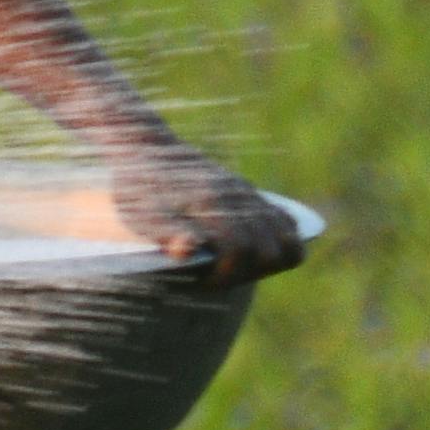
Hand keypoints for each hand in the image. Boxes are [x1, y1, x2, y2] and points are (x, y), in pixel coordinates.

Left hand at [102, 135, 302, 280]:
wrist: (149, 149)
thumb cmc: (139, 188)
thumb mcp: (141, 213)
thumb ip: (166, 232)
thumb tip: (188, 250)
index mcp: (211, 204)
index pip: (241, 252)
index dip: (226, 275)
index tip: (203, 280)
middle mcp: (238, 198)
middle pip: (271, 251)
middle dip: (247, 274)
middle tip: (217, 275)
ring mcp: (250, 195)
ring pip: (289, 238)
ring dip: (268, 262)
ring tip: (236, 266)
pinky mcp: (253, 195)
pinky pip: (287, 223)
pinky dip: (281, 243)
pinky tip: (250, 251)